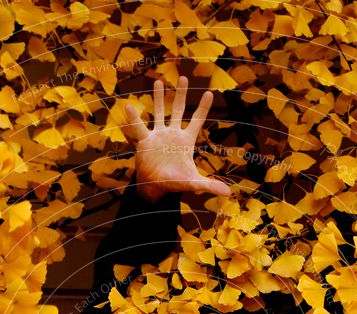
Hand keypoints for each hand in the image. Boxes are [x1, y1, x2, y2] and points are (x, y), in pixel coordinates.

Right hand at [124, 76, 230, 202]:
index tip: (209, 93)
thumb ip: (209, 186)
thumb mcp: (193, 183)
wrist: (155, 187)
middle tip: (183, 77)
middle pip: (177, 110)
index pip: (197, 121)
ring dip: (158, 98)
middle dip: (180, 94)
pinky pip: (139, 127)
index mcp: (186, 141)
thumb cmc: (174, 183)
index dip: (202, 108)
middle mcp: (173, 134)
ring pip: (159, 112)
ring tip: (158, 81)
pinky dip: (133, 118)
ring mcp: (158, 135)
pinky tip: (129, 106)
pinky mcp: (145, 141)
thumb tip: (228, 193)